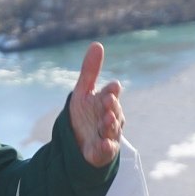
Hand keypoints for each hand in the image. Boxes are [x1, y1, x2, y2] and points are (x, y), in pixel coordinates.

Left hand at [67, 41, 123, 167]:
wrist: (80, 142)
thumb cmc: (85, 114)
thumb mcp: (83, 92)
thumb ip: (90, 71)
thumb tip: (97, 44)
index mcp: (106, 102)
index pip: (111, 94)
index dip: (112, 91)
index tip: (113, 86)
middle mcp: (111, 117)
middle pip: (113, 111)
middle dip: (111, 106)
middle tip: (108, 100)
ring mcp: (108, 134)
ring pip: (112, 129)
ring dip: (110, 124)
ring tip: (107, 119)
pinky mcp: (104, 151)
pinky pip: (106, 149)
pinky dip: (105, 147)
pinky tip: (102, 144)